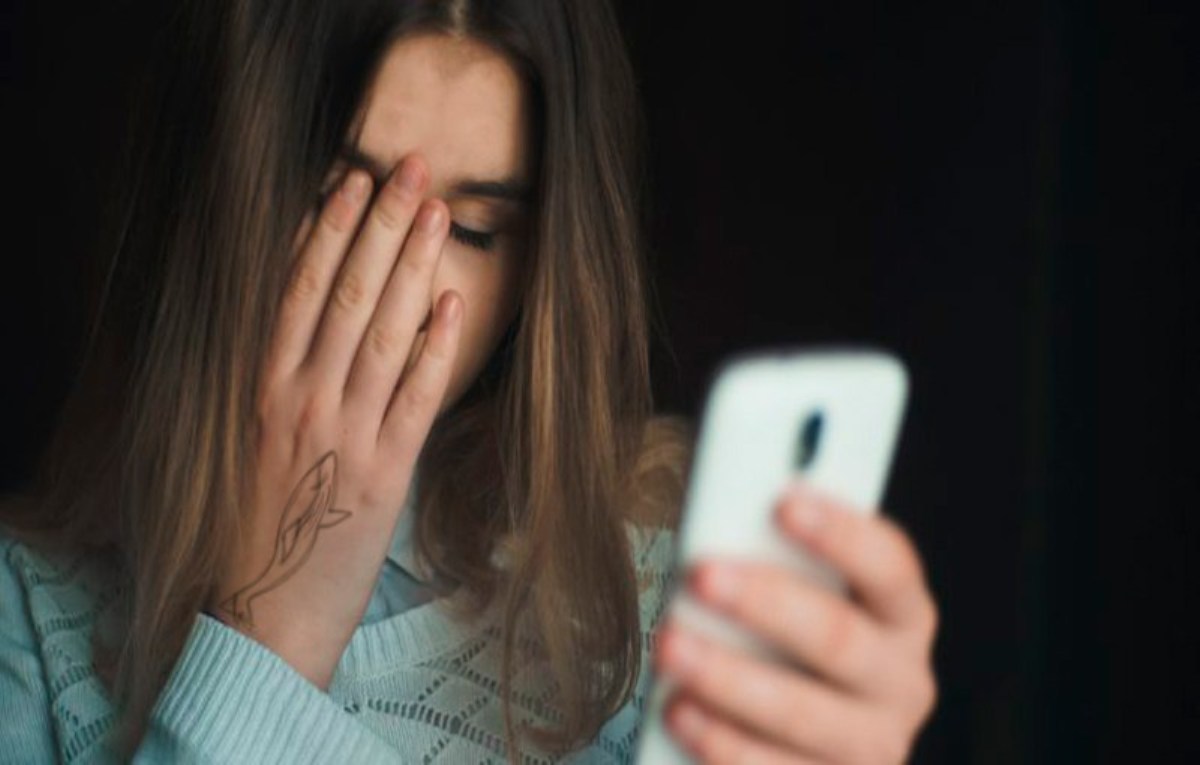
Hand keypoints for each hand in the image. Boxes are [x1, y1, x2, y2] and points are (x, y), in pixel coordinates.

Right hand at [207, 153, 460, 689]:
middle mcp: (299, 399)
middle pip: (345, 294)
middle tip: (413, 169)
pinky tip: (454, 303)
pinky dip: (435, 349)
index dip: (329, 229)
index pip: (296, 288)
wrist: (257, 615)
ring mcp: (344, 434)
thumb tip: (305, 322)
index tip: (353, 179)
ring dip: (413, 268)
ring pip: (382, 333)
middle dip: (382, 226)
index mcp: (259, 387)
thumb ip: (273, 381)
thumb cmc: (250, 527)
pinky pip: (414, 399)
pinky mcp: (385, 474)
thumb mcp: (246, 441)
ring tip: (438, 213)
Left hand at [653, 481, 938, 763]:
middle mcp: (901, 682)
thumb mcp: (802, 595)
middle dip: (766, 603)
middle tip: (702, 574)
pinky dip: (721, 741)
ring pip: (802, 713)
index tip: (784, 502)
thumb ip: (776, 558)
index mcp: (902, 616)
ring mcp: (869, 746)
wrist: (808, 742)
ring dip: (728, 677)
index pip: (889, 566)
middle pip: (839, 638)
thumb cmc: (791, 643)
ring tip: (670, 645)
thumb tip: (721, 520)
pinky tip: (677, 711)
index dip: (841, 533)